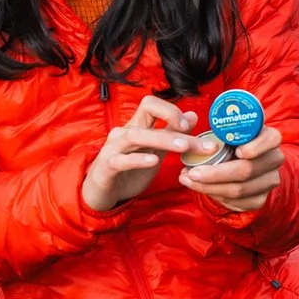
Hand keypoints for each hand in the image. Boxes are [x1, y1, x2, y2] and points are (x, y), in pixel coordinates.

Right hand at [81, 94, 199, 212]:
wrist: (101, 193)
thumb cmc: (128, 170)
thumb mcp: (154, 151)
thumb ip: (172, 134)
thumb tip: (193, 115)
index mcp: (136, 126)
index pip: (151, 104)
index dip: (171, 110)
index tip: (190, 125)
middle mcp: (123, 132)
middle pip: (146, 114)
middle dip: (174, 122)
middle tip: (197, 139)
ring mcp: (113, 149)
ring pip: (136, 136)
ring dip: (162, 139)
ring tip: (183, 147)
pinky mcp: (105, 167)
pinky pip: (121, 160)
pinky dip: (138, 159)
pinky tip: (153, 161)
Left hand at [180, 122, 285, 213]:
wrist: (248, 164)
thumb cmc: (234, 141)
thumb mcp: (232, 128)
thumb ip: (220, 123)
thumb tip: (191, 118)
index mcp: (270, 137)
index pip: (271, 139)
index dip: (254, 147)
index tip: (237, 150)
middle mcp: (274, 159)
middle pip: (247, 170)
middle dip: (216, 173)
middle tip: (192, 172)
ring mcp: (269, 181)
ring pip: (239, 190)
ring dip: (210, 187)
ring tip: (188, 179)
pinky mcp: (260, 199)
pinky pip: (237, 202)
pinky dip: (215, 196)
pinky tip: (200, 188)